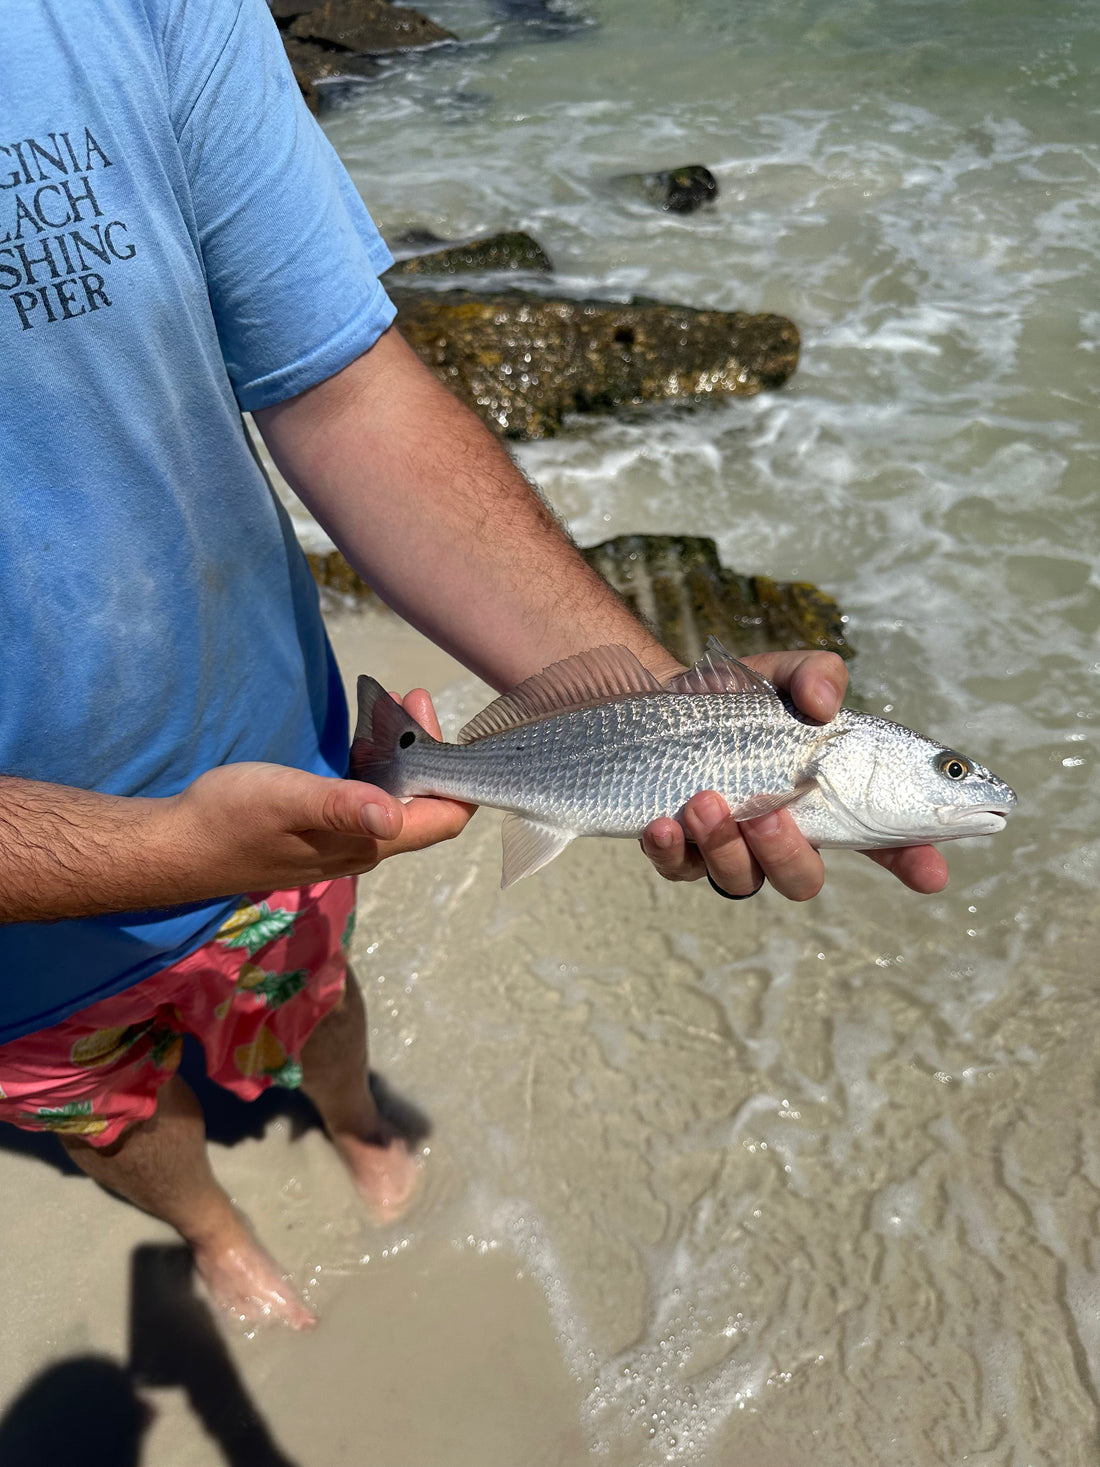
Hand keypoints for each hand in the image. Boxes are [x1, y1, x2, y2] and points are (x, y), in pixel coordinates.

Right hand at [171, 691, 474, 898]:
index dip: (459, 776)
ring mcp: (344, 839)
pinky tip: (365, 733)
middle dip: (430, 750)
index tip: (443, 726)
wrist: (177, 845)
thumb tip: (394, 817)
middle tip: (412, 697)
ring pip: (397, 797)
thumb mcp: (287, 801)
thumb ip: (341, 805)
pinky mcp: (323, 827)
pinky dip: (376, 761)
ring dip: (403, 752)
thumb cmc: (231, 819)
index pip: (445, 819)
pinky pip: (368, 795)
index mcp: (368, 843)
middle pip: (426, 803)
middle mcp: (366, 846)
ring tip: (394, 703)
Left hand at [640, 650, 948, 899]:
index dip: (912, 859)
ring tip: (703, 801)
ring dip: (726, 848)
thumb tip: (824, 702)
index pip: (882, 840)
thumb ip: (814, 675)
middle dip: (787, 854)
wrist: (657, 701)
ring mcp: (728, 849)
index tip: (932, 873)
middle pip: (802, 879)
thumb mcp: (781, 674)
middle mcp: (782, 835)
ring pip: (740, 881)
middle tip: (767, 814)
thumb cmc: (734, 698)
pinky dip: (670, 852)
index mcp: (825, 800)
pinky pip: (678, 870)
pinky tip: (662, 823)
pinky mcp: (678, 850)